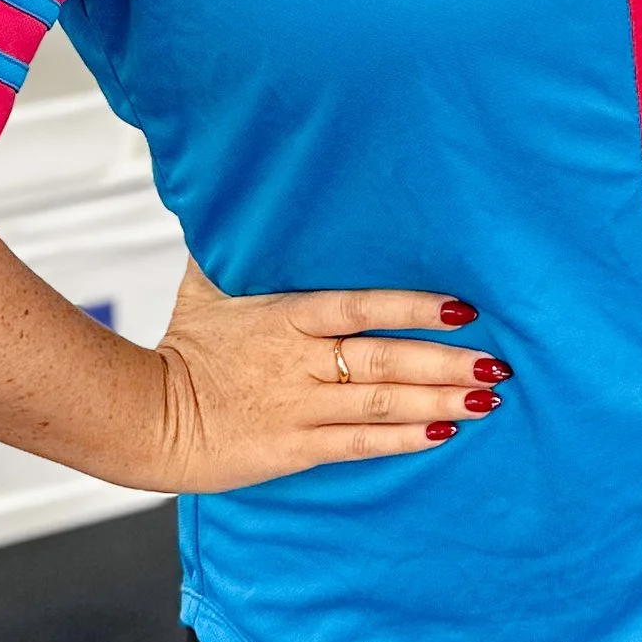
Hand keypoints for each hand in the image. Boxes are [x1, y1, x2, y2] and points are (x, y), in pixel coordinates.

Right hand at [131, 262, 511, 493]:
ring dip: (439, 398)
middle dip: (448, 360)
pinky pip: (359, 444)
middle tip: (497, 361)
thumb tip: (244, 193)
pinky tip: (442, 431)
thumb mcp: (208, 286)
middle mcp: (301, 362)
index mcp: (287, 317)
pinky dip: (404, 439)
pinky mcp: (293, 448)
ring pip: (382, 403)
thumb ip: (241, 248)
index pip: (363, 306)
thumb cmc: (182, 348)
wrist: (144, 416)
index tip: (463, 307)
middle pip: (387, 358)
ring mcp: (300, 406)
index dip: (415, 307)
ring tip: (486, 396)